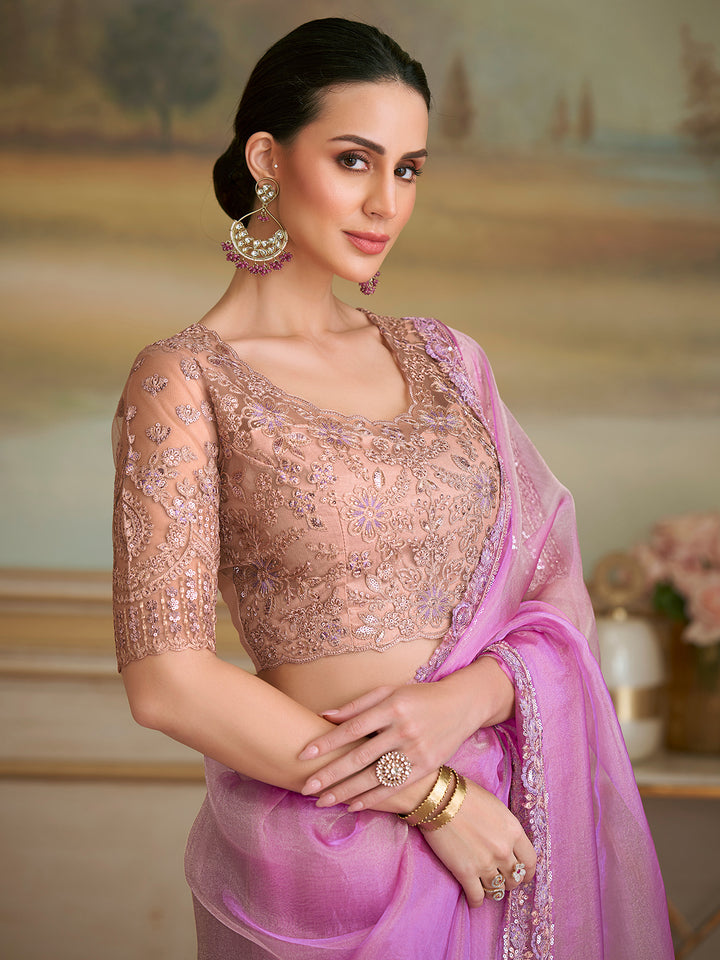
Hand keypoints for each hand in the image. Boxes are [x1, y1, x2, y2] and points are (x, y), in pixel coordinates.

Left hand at [298, 681, 483, 808]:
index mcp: (391, 706)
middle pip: (359, 757)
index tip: (304, 755)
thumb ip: (357, 705)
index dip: (327, 743)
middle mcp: (403, 729)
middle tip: (305, 787)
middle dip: (330, 774)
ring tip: (322, 801)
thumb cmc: (418, 696)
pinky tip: (352, 805)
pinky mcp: (426, 767)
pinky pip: (394, 787)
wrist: (461, 705)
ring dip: (345, 791)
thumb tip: (323, 716)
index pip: (352, 728)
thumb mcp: (389, 691)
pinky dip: (372, 798)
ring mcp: (416, 750)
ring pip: (374, 777)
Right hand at [421, 778, 536, 907]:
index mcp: (514, 832)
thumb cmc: (466, 795)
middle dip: (508, 879)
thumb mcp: (497, 807)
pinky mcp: (465, 873)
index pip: (530, 862)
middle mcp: (504, 851)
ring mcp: (485, 864)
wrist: (439, 798)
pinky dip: (476, 901)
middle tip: (499, 876)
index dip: (527, 872)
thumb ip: (506, 829)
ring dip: (492, 888)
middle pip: (514, 879)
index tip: (523, 874)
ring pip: (496, 890)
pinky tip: (473, 898)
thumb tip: (507, 844)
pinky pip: (476, 897)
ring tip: (485, 884)